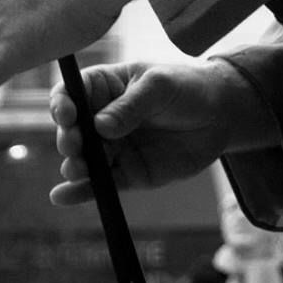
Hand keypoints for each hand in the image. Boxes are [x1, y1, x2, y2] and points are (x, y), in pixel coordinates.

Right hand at [48, 58, 246, 203]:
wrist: (220, 116)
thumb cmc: (188, 88)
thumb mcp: (160, 86)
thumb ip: (131, 106)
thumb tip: (100, 127)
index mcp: (106, 87)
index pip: (72, 92)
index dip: (62, 103)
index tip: (67, 114)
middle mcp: (102, 119)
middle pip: (72, 130)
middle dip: (68, 138)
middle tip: (76, 144)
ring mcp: (114, 148)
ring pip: (83, 159)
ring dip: (75, 165)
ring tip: (78, 168)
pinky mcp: (127, 173)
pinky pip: (101, 184)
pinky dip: (80, 192)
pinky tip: (62, 196)